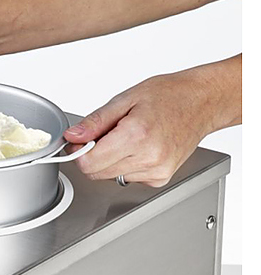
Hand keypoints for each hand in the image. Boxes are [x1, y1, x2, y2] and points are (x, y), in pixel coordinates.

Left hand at [63, 66, 230, 186]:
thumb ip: (95, 122)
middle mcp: (149, 158)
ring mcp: (156, 171)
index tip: (81, 141)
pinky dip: (126, 164)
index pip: (88, 163)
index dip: (78, 151)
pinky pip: (127, 178)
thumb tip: (72, 136)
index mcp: (137, 136)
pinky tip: (140, 147)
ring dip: (110, 160)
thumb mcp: (125, 99)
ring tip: (129, 137)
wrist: (203, 102)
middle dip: (93, 155)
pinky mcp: (160, 178)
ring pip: (110, 176)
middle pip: (96, 173)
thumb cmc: (169, 95)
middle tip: (107, 134)